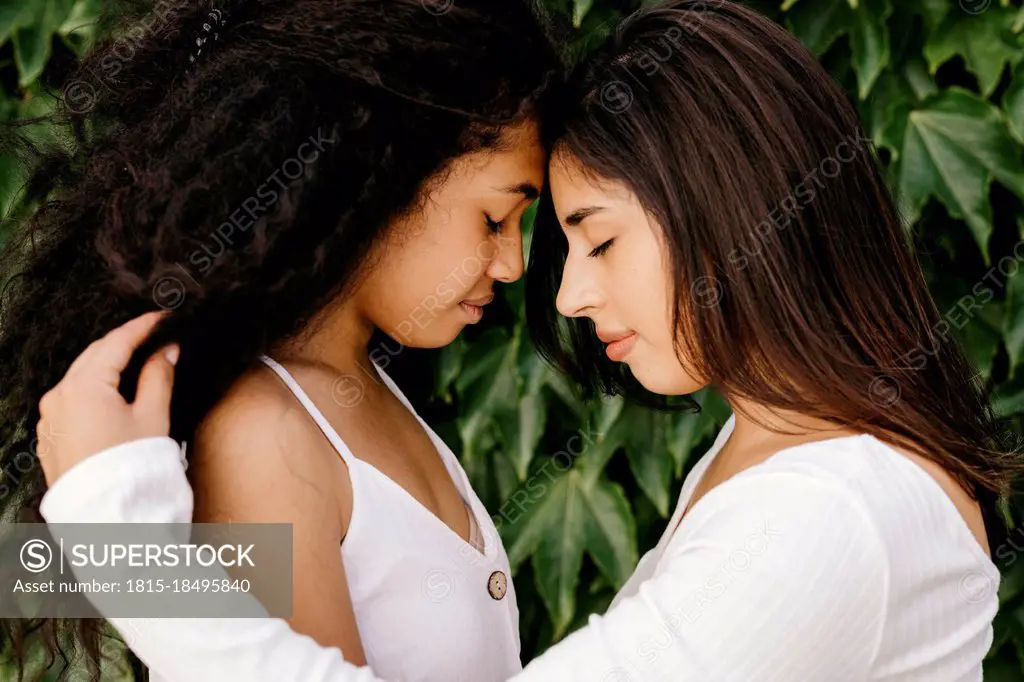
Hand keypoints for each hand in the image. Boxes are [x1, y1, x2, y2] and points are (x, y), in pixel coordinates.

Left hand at [36, 310, 178, 485]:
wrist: (105, 513)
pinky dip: (94, 388)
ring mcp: (51, 417)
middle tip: (152, 336)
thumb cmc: (129, 467)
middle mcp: (60, 396)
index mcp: (84, 386)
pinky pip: (72, 399)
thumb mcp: (152, 416)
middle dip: (123, 343)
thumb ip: (158, 376)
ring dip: (107, 366)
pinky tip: (114, 394)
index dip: (142, 327)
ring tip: (137, 363)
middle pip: (94, 355)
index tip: (161, 318)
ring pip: (81, 376)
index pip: (116, 342)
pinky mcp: (52, 435)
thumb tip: (166, 351)